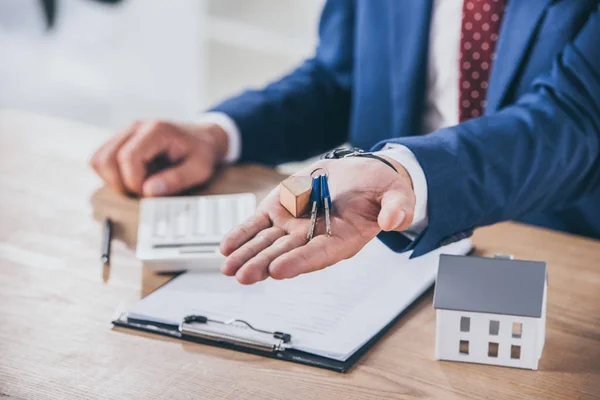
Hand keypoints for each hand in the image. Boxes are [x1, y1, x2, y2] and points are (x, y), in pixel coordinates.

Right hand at [90, 120, 228, 195]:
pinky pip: (101, 159)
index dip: (134, 182)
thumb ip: (177, 180)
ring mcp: (125, 132)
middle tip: (140, 193)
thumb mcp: (200, 169)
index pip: (128, 158)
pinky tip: (132, 180)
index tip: (149, 194)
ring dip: (112, 180)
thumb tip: (148, 191)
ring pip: (98, 159)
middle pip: (105, 158)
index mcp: (156, 130)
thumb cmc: (202, 153)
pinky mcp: (120, 141)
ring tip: (136, 187)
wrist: (203, 138)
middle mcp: (136, 127)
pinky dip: (111, 175)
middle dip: (119, 184)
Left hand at [220, 156, 414, 283]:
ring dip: (246, 254)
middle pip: (286, 254)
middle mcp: (313, 237)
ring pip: (266, 242)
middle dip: (263, 264)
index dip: (299, 262)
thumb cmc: (378, 188)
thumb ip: (397, 207)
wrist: (359, 173)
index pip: (319, 254)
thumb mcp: (396, 194)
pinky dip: (241, 234)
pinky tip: (225, 247)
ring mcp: (294, 225)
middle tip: (244, 275)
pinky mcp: (280, 209)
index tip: (280, 269)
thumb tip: (394, 221)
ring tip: (227, 266)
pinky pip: (256, 224)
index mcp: (342, 239)